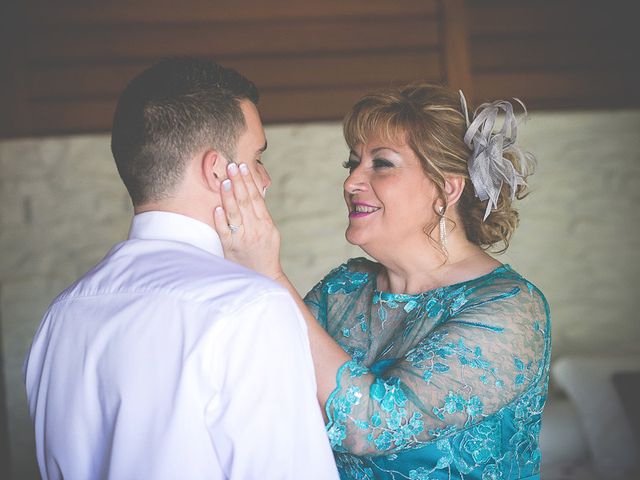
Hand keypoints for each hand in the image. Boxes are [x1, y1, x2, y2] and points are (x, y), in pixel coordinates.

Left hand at [213, 162, 283, 279]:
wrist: (263, 277)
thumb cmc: (265, 253)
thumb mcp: (270, 232)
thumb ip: (261, 215)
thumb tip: (253, 193)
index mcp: (266, 224)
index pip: (256, 198)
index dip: (249, 181)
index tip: (243, 167)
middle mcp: (255, 230)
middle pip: (246, 202)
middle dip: (238, 182)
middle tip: (231, 166)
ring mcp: (242, 239)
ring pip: (235, 214)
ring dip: (230, 196)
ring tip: (224, 181)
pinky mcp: (231, 248)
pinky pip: (225, 232)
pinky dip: (221, 220)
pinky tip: (217, 208)